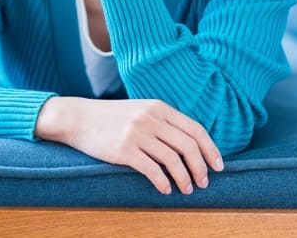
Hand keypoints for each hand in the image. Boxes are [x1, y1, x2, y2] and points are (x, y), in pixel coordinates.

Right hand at [35, 96, 223, 194]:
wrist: (78, 118)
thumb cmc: (111, 117)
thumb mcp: (140, 110)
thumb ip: (163, 121)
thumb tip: (190, 144)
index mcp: (158, 107)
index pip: (195, 129)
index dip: (211, 150)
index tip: (218, 166)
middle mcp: (150, 118)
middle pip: (188, 146)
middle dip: (201, 168)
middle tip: (204, 182)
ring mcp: (136, 133)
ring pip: (172, 160)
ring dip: (184, 178)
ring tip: (186, 189)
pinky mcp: (123, 149)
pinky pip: (151, 170)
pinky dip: (163, 182)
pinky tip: (165, 189)